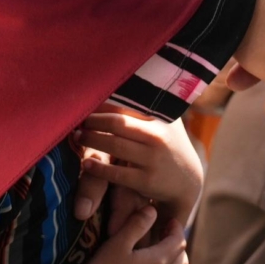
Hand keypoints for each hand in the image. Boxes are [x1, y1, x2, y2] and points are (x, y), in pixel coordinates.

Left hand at [73, 110, 201, 227]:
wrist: (187, 180)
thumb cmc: (169, 145)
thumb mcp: (166, 122)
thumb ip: (149, 106)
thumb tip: (123, 83)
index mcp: (159, 119)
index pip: (125, 106)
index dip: (102, 104)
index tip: (85, 103)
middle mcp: (157, 137)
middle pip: (117, 123)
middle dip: (93, 121)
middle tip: (77, 121)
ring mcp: (152, 159)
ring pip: (114, 145)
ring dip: (91, 140)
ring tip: (77, 137)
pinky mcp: (147, 181)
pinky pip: (116, 173)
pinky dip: (98, 167)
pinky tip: (86, 162)